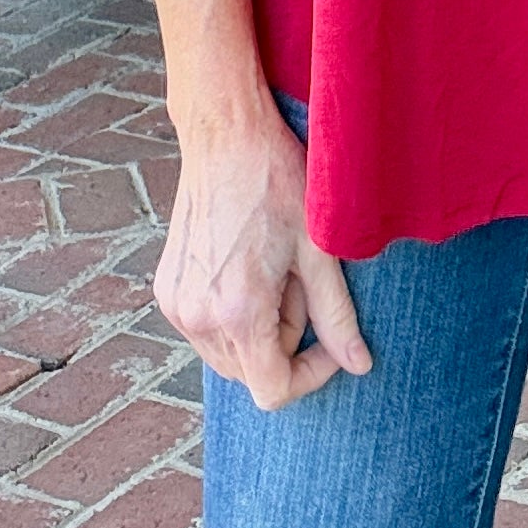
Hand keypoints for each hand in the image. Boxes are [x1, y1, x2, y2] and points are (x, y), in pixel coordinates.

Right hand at [154, 104, 371, 410]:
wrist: (226, 136)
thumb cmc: (277, 183)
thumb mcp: (318, 250)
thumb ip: (337, 316)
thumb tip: (360, 367)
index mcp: (237, 311)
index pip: (273, 391)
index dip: (310, 375)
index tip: (329, 341)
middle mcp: (197, 317)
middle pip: (250, 373)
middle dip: (284, 343)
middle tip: (299, 283)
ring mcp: (176, 304)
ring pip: (227, 354)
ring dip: (257, 330)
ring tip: (273, 270)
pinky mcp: (167, 289)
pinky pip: (205, 328)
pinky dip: (231, 314)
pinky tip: (246, 266)